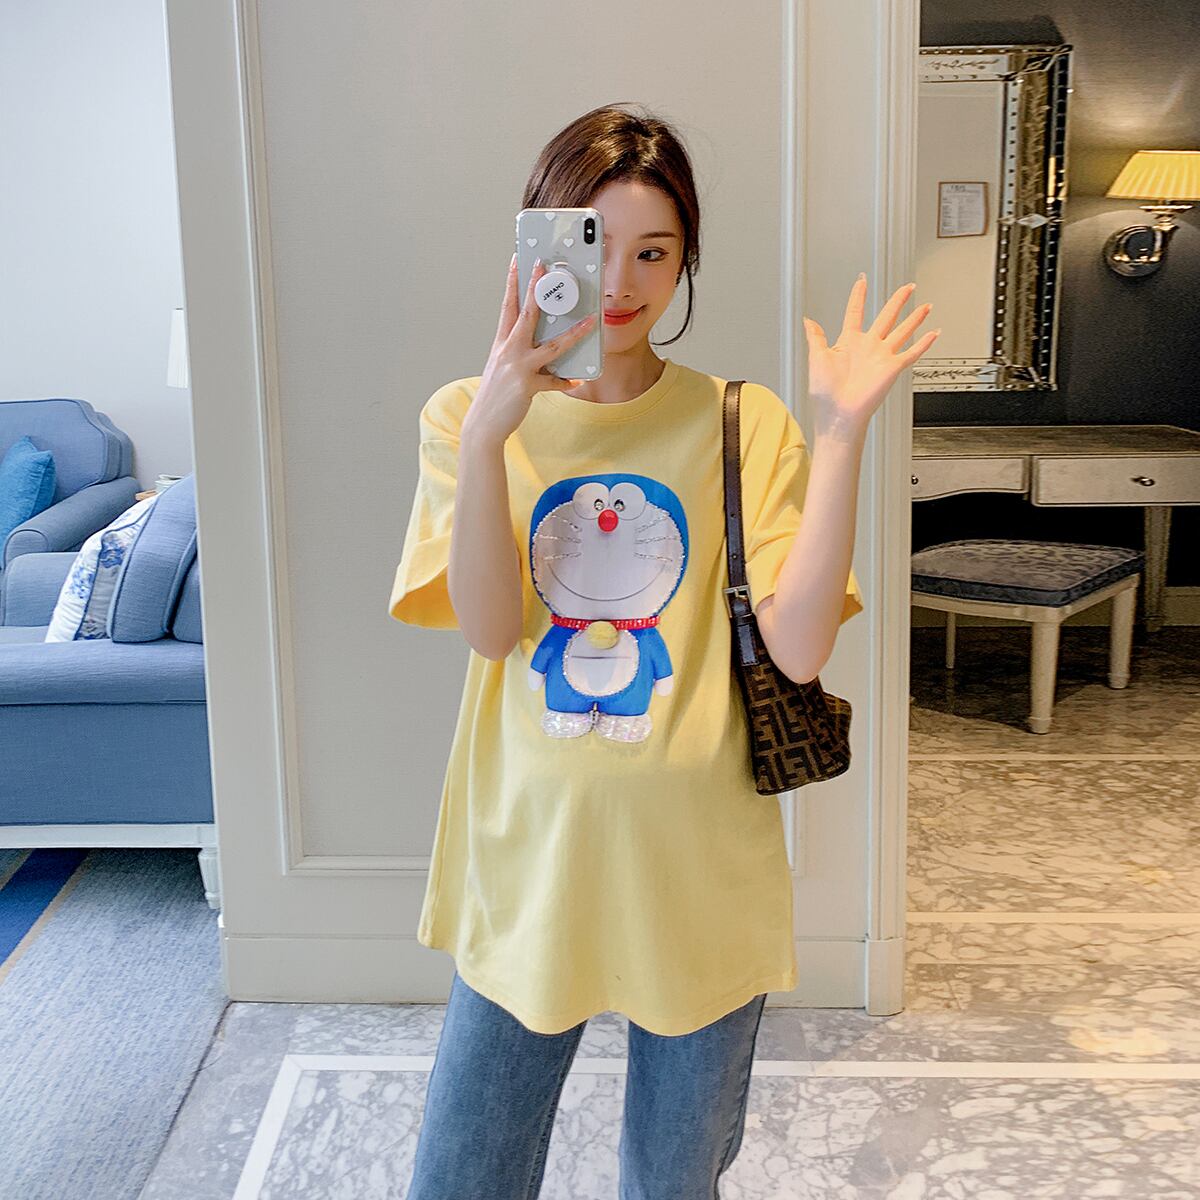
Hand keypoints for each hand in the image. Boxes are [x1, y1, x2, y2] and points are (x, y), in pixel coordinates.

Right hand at [462, 256, 596, 446]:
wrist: (483, 423)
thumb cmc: (495, 395)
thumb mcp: (502, 366)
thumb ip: (519, 351)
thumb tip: (543, 343)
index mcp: (501, 343)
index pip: (507, 306)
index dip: (513, 283)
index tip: (518, 262)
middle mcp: (508, 351)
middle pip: (526, 314)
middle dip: (536, 289)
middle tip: (544, 268)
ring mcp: (517, 367)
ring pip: (551, 345)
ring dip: (574, 333)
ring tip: (591, 322)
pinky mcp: (527, 385)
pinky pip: (553, 382)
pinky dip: (565, 381)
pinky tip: (575, 381)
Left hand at [802, 275, 939, 437]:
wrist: (839, 415)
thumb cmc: (826, 393)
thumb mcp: (816, 358)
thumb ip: (815, 337)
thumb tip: (807, 320)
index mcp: (848, 342)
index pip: (855, 312)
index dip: (858, 296)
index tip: (862, 280)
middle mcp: (868, 347)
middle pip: (886, 316)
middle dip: (897, 301)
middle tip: (907, 287)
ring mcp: (882, 356)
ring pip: (903, 331)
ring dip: (915, 318)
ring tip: (925, 306)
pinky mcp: (892, 368)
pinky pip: (912, 353)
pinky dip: (924, 344)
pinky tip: (934, 333)